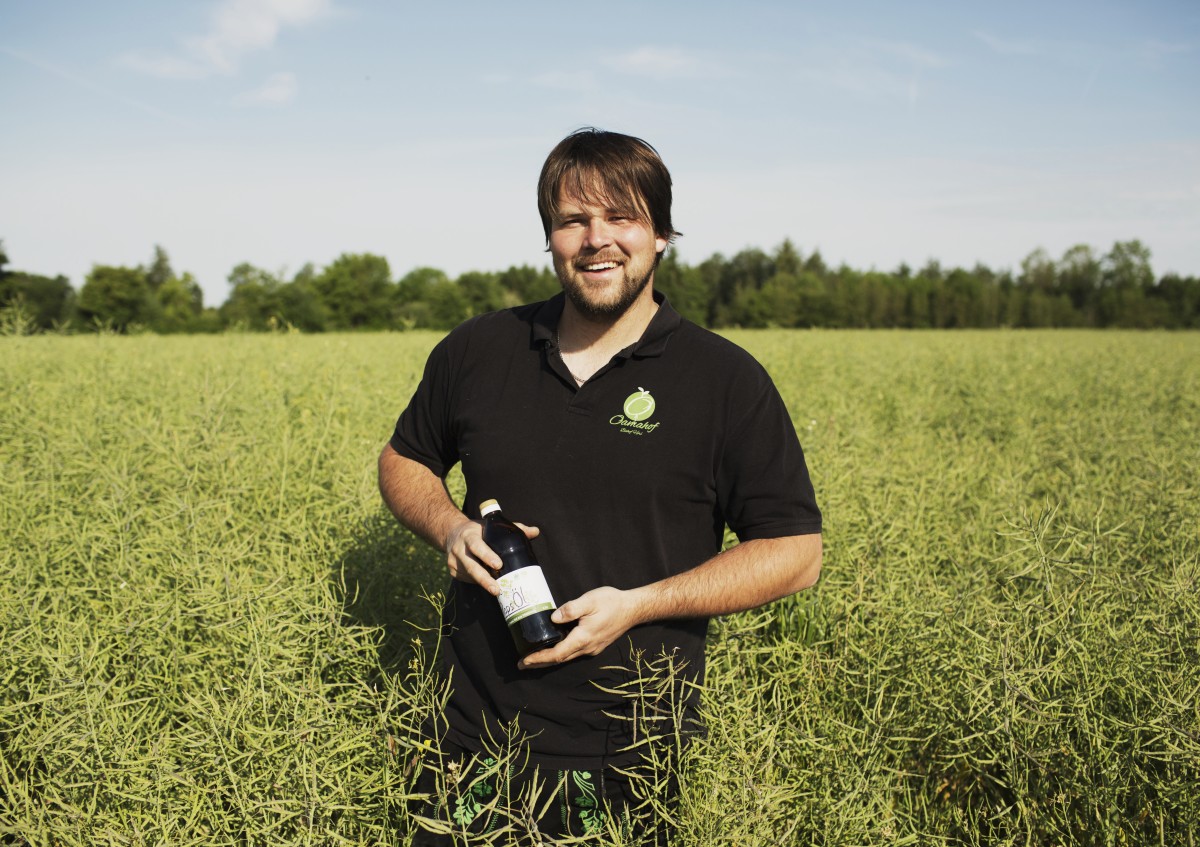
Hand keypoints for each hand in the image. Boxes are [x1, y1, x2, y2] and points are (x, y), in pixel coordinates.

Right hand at [443, 519, 538, 595]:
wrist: (451, 533)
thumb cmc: (478, 530)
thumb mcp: (491, 526)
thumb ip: (513, 528)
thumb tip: (536, 531)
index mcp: (468, 535)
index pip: (477, 546)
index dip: (487, 555)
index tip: (499, 565)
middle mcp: (459, 548)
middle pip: (471, 566)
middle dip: (484, 579)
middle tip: (497, 589)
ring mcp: (453, 561)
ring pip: (470, 575)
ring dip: (483, 583)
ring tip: (497, 589)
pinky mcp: (452, 570)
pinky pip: (467, 579)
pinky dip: (477, 583)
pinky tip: (487, 584)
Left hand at [518, 586, 642, 668]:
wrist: (633, 608)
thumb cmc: (612, 602)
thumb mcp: (590, 600)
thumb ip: (571, 609)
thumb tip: (553, 618)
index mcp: (583, 638)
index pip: (556, 654)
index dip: (539, 658)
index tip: (524, 661)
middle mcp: (587, 647)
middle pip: (559, 660)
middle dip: (539, 663)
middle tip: (521, 664)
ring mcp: (592, 648)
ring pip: (567, 657)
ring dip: (549, 659)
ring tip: (533, 658)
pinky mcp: (595, 644)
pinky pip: (574, 652)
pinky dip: (560, 653)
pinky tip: (554, 647)